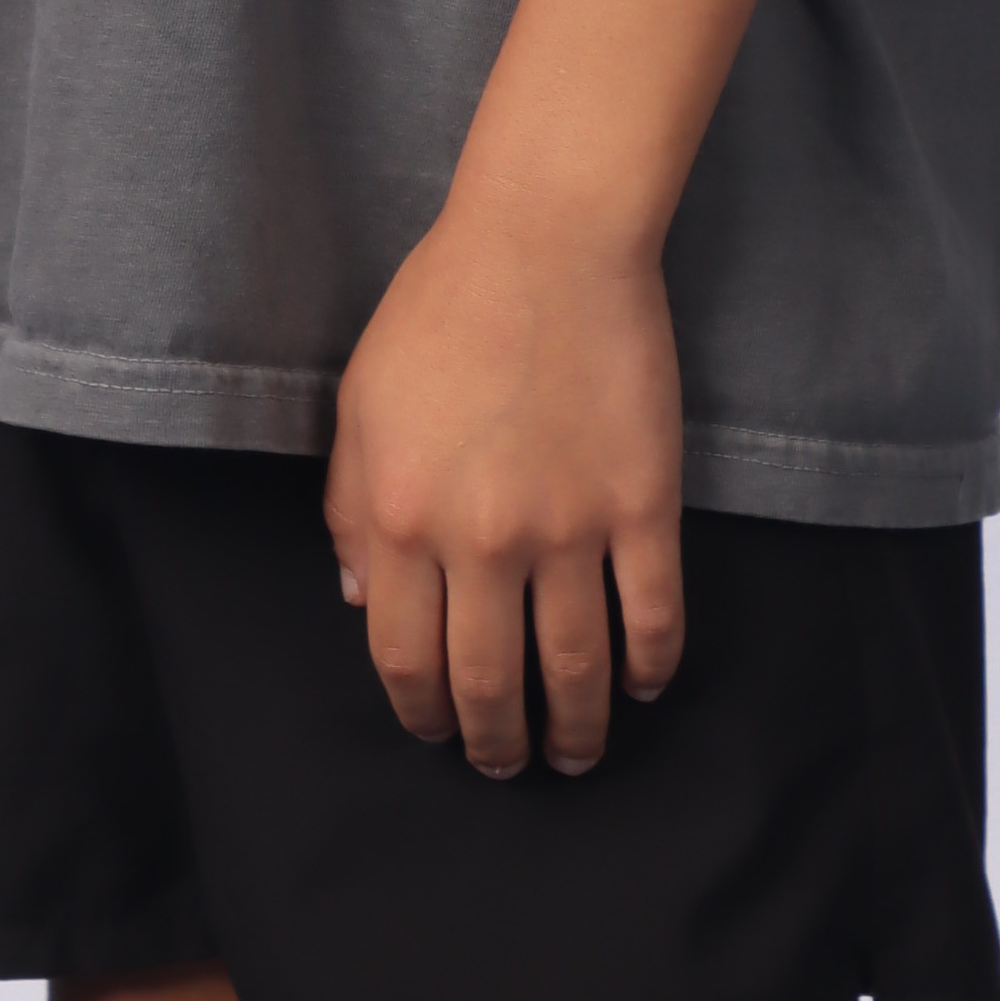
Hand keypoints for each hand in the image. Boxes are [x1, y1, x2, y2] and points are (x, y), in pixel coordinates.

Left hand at [324, 187, 686, 777]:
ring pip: (572, 669)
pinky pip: (652, 616)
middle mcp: (480, 541)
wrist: (546, 237)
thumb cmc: (443, 307)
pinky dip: (647, 668)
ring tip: (573, 753)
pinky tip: (640, 687)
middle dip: (493, 743)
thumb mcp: (361, 401)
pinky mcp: (641, 506)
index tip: (435, 731)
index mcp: (400, 518)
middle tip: (505, 763)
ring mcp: (568, 528)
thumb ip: (347, 505)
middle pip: (486, 683)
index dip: (419, 713)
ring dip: (572, 731)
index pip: (404, 658)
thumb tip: (355, 599)